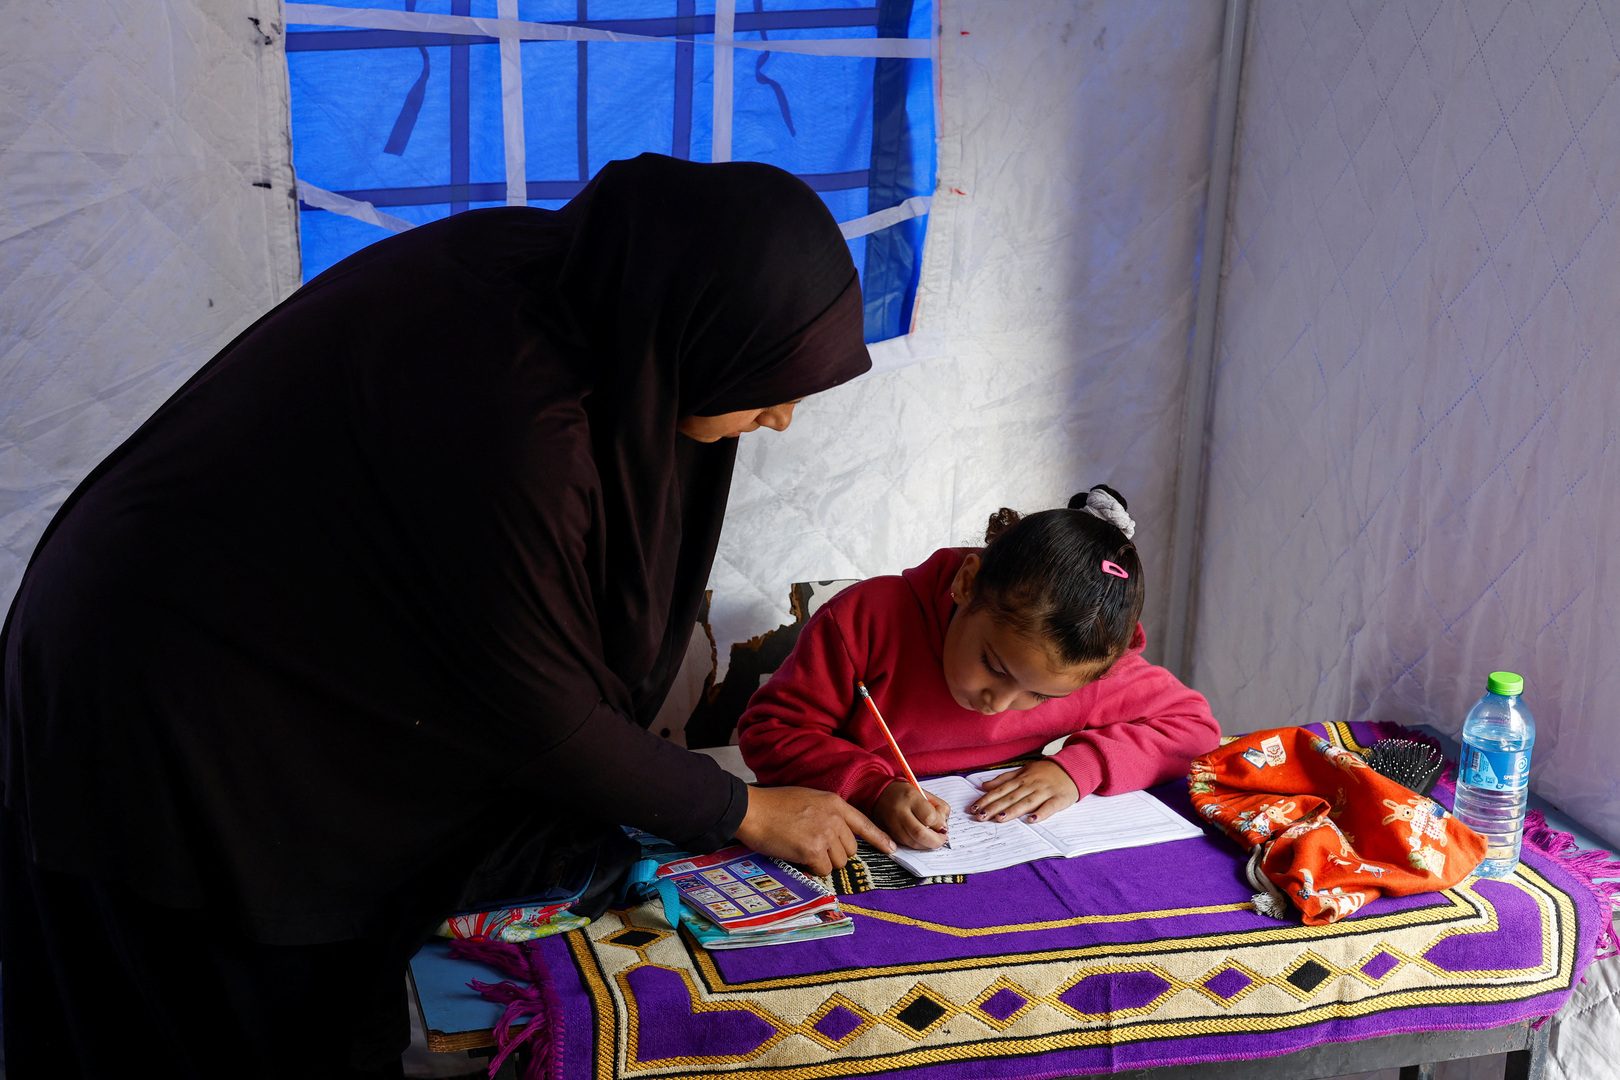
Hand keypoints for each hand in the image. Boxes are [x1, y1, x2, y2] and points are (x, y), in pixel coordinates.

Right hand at [733, 785, 896, 875]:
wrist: (753, 809)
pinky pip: (823, 870)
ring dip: (822, 862)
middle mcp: (834, 818)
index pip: (864, 823)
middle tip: (813, 848)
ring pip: (837, 862)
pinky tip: (797, 856)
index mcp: (834, 803)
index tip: (892, 849)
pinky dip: (811, 868)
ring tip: (802, 849)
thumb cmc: (773, 804)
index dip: (879, 838)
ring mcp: (825, 834)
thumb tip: (833, 835)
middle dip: (834, 854)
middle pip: (849, 849)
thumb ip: (826, 813)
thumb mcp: (807, 799)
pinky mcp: (813, 851)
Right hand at [875, 782, 951, 850]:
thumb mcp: (924, 793)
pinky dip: (918, 844)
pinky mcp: (890, 835)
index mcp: (910, 797)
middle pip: (920, 834)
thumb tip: (943, 826)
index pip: (929, 817)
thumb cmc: (905, 794)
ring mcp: (893, 825)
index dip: (940, 825)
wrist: (879, 794)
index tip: (943, 826)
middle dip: (936, 841)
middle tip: (942, 839)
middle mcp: (900, 812)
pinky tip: (922, 838)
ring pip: (914, 843)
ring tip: (933, 838)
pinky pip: (907, 845)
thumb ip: (939, 807)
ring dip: (927, 844)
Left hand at [968, 760, 1078, 823]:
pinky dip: (1041, 814)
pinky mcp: (1058, 799)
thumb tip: (984, 786)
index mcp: (1021, 779)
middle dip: (994, 807)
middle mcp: (1031, 785)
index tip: (974, 807)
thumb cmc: (1045, 772)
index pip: (1000, 790)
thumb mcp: (1023, 771)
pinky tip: (1031, 821)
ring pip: (1026, 802)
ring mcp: (1045, 792)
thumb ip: (1004, 779)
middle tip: (980, 816)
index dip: (986, 799)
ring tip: (999, 818)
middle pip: (1010, 797)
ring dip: (1012, 810)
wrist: (1072, 769)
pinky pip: (1049, 807)